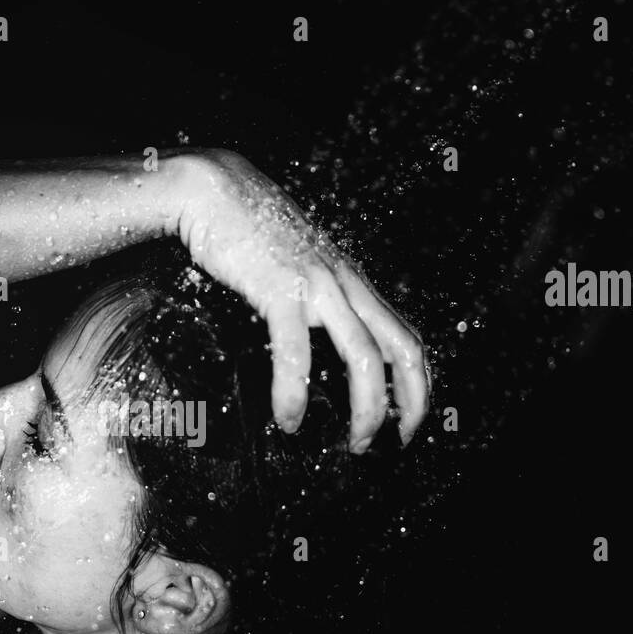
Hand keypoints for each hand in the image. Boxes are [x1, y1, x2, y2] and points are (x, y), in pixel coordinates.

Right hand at [175, 148, 429, 450]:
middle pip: (402, 350)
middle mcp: (346, 283)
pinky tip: (289, 417)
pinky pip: (297, 352)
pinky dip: (295, 393)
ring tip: (354, 443)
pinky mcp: (282, 288)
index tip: (409, 421)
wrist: (214, 189)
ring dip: (367, 409)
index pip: (406, 337)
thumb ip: (312, 301)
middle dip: (409, 405)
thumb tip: (310, 346)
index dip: (418, 384)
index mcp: (352, 281)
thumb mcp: (295, 267)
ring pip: (365, 356)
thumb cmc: (247, 229)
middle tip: (394, 443)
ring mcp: (319, 285)